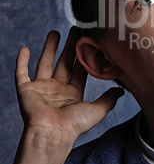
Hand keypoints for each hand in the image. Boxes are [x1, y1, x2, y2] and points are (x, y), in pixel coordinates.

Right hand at [13, 28, 123, 163]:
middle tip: (75, 30)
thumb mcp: (98, 110)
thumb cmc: (74, 125)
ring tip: (55, 32)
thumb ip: (109, 98)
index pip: (80, 69)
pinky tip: (24, 49)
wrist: (52, 133)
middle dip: (70, 46)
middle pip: (64, 62)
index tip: (88, 41)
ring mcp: (41, 89)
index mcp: (73, 94)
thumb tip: (122, 90)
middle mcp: (57, 90)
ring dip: (49, 48)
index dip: (84, 55)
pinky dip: (21, 62)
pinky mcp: (26, 90)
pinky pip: (21, 73)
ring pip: (45, 63)